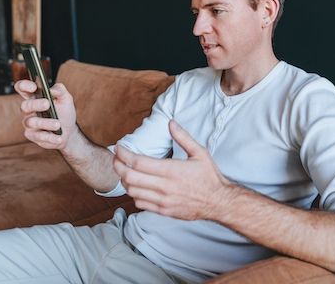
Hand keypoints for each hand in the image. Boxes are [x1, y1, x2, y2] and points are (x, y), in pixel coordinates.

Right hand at [14, 80, 77, 150]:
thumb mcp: (66, 99)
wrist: (69, 132)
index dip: (24, 86)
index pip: (22, 88)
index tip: (33, 87)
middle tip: (47, 104)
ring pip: (32, 122)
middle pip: (25, 105)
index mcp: (34, 97)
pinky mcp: (33, 136)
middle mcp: (29, 110)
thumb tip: (52, 89)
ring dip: (46, 123)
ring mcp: (29, 123)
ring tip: (57, 124)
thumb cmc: (64, 113)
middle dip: (35, 104)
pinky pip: (38, 136)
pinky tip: (58, 137)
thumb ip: (60, 90)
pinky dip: (49, 137)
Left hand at [113, 120, 232, 220]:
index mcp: (172, 171)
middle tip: (116, 158)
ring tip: (125, 171)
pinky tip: (137, 186)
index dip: (124, 154)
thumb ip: (183, 137)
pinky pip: (140, 203)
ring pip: (132, 191)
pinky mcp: (163, 211)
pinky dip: (134, 194)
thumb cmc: (209, 177)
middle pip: (130, 177)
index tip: (118, 148)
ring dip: (125, 180)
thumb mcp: (200, 153)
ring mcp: (163, 201)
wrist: (218, 202)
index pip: (138, 162)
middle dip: (118, 166)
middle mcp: (165, 187)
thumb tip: (171, 123)